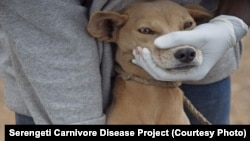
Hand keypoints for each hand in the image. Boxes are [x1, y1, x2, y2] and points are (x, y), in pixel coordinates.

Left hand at [132, 15, 247, 80]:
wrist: (224, 34)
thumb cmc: (214, 35)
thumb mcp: (198, 36)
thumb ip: (177, 39)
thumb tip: (155, 43)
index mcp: (192, 74)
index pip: (164, 75)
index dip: (151, 64)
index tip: (143, 50)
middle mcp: (186, 74)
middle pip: (160, 74)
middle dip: (146, 63)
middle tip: (136, 50)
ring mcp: (183, 70)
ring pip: (160, 70)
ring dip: (147, 61)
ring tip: (136, 51)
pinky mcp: (180, 63)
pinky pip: (163, 64)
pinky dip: (153, 59)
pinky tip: (144, 53)